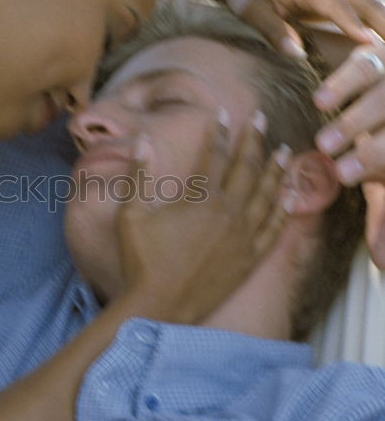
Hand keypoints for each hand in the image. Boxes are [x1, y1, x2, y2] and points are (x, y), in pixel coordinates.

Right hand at [116, 113, 289, 323]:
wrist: (159, 306)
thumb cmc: (141, 261)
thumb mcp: (131, 214)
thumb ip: (138, 174)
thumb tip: (141, 139)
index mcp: (201, 200)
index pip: (214, 156)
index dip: (218, 133)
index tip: (221, 114)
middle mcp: (229, 214)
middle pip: (246, 168)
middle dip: (253, 140)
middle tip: (260, 118)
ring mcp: (243, 238)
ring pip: (267, 195)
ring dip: (276, 170)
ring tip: (284, 151)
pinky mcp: (249, 259)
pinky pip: (274, 229)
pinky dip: (283, 210)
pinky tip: (290, 197)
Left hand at [193, 0, 384, 55]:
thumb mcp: (249, 11)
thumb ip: (272, 30)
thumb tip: (297, 53)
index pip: (338, 8)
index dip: (354, 26)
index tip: (370, 46)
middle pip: (366, 5)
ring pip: (371, 9)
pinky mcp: (336, 3)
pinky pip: (364, 14)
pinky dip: (378, 26)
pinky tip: (383, 47)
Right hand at [314, 39, 384, 266]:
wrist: (382, 109)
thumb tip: (382, 259)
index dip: (376, 160)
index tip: (344, 175)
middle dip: (369, 141)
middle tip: (333, 160)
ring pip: (384, 85)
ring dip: (356, 116)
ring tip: (325, 140)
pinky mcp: (382, 51)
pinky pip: (369, 59)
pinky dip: (346, 79)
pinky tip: (322, 102)